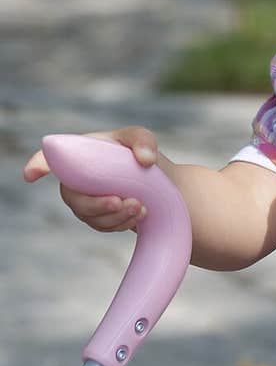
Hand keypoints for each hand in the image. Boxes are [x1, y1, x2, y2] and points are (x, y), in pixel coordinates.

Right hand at [23, 126, 158, 231]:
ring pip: (89, 216)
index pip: (51, 158)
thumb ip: (143, 141)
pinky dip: (122, 223)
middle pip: (72, 197)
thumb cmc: (139, 154)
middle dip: (95, 204)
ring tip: (140, 206)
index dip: (38, 165)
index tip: (31, 174)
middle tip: (120, 201)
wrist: (155, 182)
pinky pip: (103, 226)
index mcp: (80, 153)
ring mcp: (86, 200)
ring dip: (114, 215)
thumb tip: (145, 160)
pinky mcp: (98, 217)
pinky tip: (141, 214)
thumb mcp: (141, 139)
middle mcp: (76, 178)